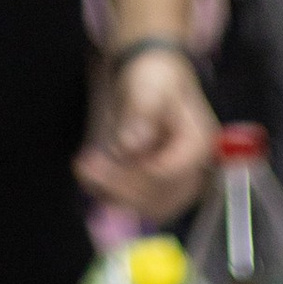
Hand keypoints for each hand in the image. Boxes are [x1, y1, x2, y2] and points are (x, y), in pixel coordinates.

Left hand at [78, 43, 216, 217]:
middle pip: (159, 198)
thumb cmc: (154, 77)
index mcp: (198, 146)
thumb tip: (131, 144)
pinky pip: (138, 204)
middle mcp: (193, 171)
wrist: (153, 78)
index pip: (168, 176)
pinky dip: (113, 195)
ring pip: (147, 207)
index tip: (100, 160)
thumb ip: (142, 112)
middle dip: (119, 186)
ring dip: (113, 194)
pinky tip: (89, 177)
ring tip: (83, 169)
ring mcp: (177, 183)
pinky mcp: (160, 189)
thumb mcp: (149, 85)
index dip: (134, 175)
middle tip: (84, 166)